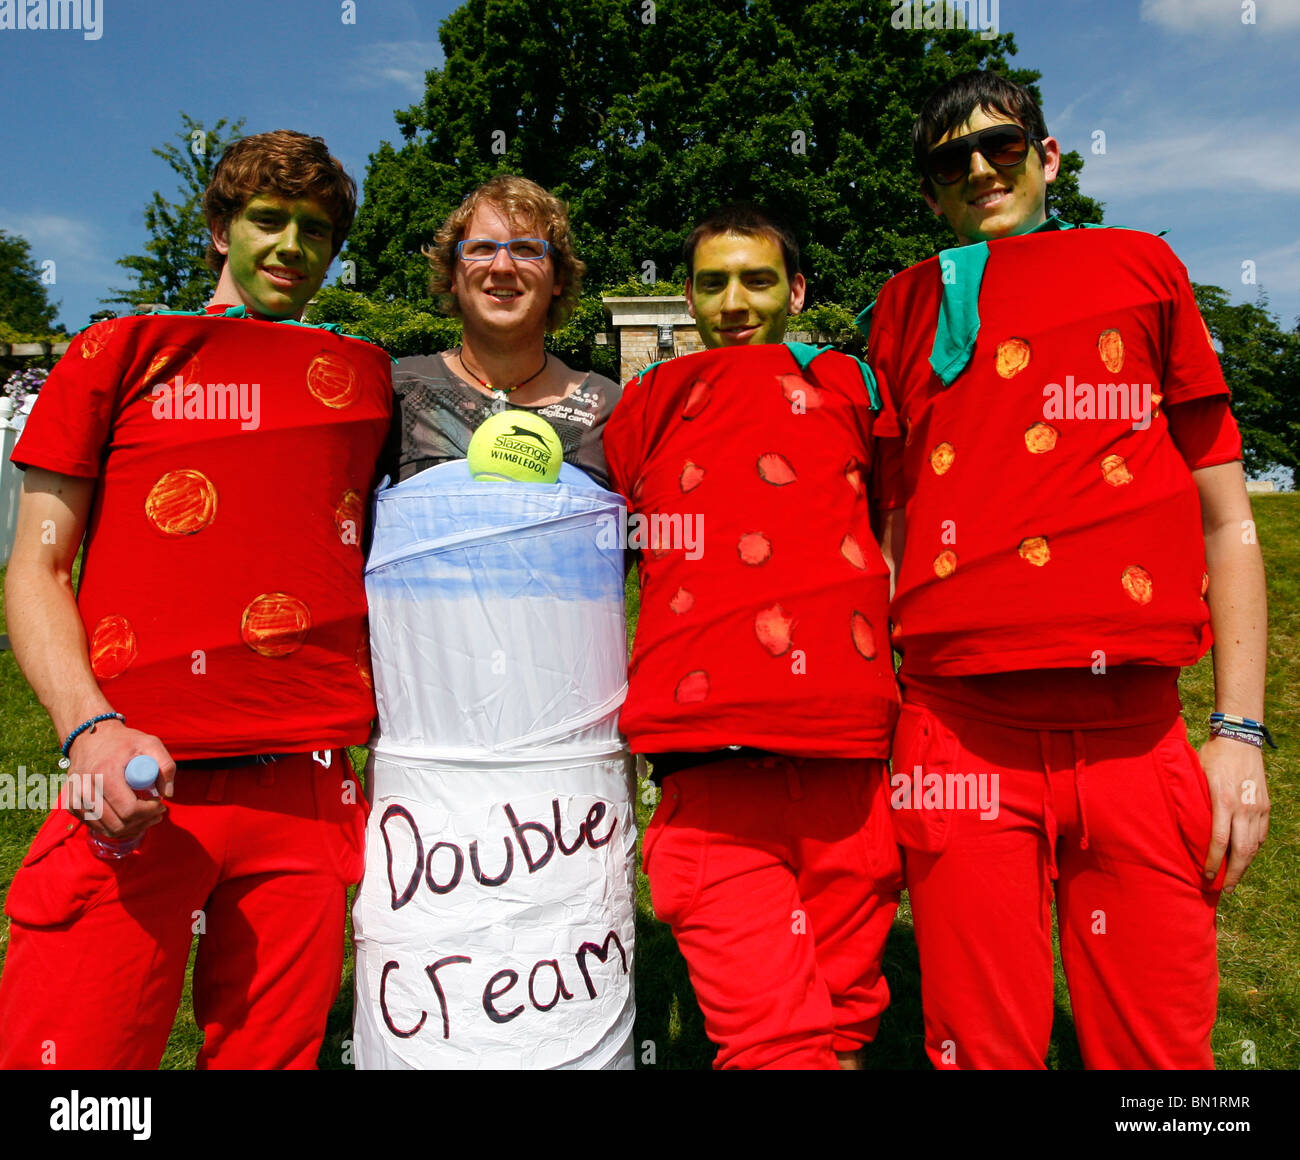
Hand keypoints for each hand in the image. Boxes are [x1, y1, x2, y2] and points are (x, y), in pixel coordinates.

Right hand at [63, 719, 176, 840]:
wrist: (90, 738)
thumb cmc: (123, 742)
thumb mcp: (150, 743)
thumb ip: (166, 766)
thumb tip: (168, 794)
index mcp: (104, 774)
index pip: (129, 809)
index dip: (149, 811)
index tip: (160, 803)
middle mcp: (85, 788)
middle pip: (118, 824)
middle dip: (143, 822)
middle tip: (158, 813)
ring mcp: (75, 798)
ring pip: (107, 829)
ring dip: (131, 828)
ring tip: (147, 817)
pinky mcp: (71, 805)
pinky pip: (96, 826)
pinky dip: (116, 827)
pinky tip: (130, 819)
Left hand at [1199, 734, 1269, 893]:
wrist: (1240, 740)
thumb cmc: (1212, 756)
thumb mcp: (1196, 774)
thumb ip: (1192, 798)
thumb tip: (1178, 818)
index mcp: (1223, 801)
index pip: (1219, 841)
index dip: (1213, 862)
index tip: (1206, 876)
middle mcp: (1244, 808)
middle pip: (1242, 851)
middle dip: (1233, 873)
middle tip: (1222, 889)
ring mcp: (1257, 808)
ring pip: (1254, 846)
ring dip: (1244, 865)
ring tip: (1233, 879)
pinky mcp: (1265, 806)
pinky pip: (1261, 835)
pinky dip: (1252, 849)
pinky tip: (1244, 857)